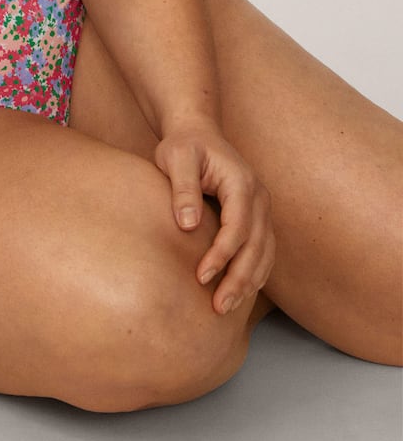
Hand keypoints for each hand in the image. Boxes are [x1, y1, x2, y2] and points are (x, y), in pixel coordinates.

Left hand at [154, 121, 274, 316]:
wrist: (198, 132)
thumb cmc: (184, 145)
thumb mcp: (176, 158)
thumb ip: (183, 189)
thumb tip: (187, 225)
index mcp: (241, 182)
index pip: (237, 227)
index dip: (221, 255)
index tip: (200, 277)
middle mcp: (259, 197)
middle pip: (256, 246)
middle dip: (238, 279)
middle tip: (218, 307)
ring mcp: (261, 209)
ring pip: (264, 253)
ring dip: (248, 282)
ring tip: (226, 308)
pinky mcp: (256, 218)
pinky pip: (262, 251)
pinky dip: (254, 274)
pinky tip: (239, 293)